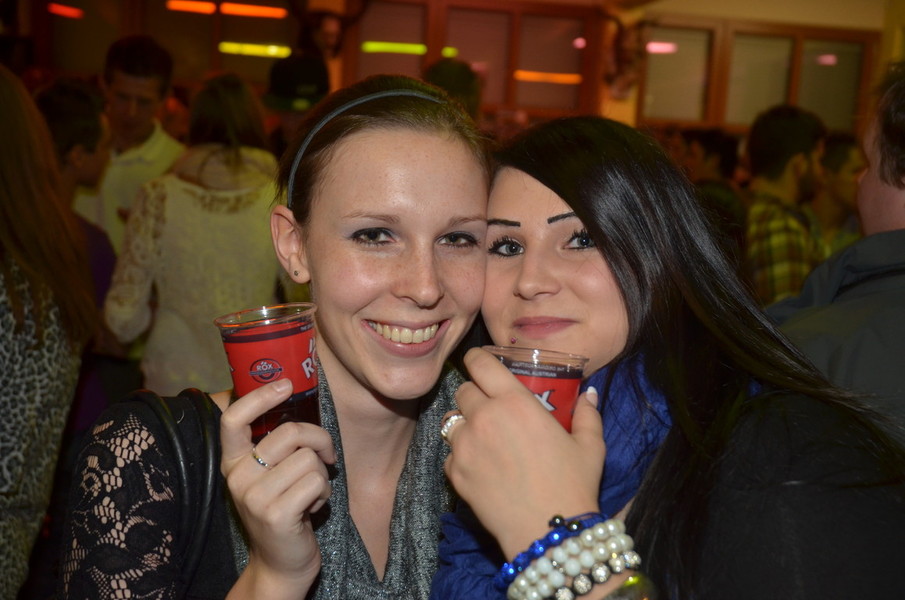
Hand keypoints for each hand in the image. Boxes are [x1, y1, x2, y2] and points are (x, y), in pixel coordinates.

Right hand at [220, 379, 335, 597]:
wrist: (281, 563)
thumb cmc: (283, 508)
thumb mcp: (269, 475)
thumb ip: (275, 444)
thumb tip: (297, 401)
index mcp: (232, 463)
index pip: (233, 419)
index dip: (260, 396)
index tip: (286, 385)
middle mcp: (238, 477)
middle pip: (289, 432)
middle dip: (319, 440)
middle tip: (325, 457)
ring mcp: (254, 497)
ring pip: (309, 458)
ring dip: (321, 475)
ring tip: (310, 492)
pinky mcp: (276, 513)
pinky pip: (316, 481)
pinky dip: (324, 492)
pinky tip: (313, 507)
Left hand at [443, 347, 605, 559]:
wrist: (548, 532)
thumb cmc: (573, 484)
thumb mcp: (590, 446)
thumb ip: (587, 414)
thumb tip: (588, 394)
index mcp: (515, 402)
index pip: (480, 364)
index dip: (477, 359)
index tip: (479, 362)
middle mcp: (484, 417)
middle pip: (463, 391)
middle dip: (474, 394)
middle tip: (488, 407)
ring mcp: (465, 446)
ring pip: (452, 422)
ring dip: (465, 425)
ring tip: (483, 439)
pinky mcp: (454, 473)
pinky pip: (450, 454)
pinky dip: (461, 457)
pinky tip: (481, 467)